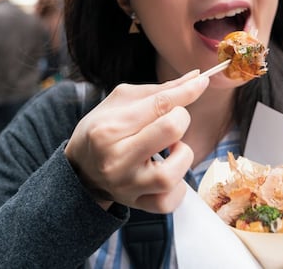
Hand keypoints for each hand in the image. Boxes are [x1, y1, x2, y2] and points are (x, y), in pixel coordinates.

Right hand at [64, 70, 209, 212]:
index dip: (187, 91)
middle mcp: (117, 159)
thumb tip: (197, 78)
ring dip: (182, 154)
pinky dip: (179, 186)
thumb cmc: (102, 130)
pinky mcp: (138, 204)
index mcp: (109, 128)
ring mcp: (128, 186)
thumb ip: (159, 91)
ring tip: (170, 149)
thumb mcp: (120, 103)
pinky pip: (171, 200)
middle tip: (172, 120)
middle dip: (181, 118)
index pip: (160, 104)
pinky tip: (169, 171)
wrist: (79, 171)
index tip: (203, 82)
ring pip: (174, 172)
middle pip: (171, 130)